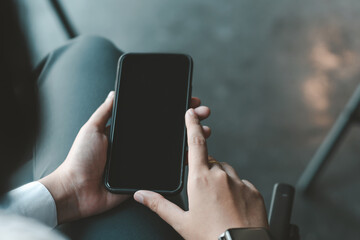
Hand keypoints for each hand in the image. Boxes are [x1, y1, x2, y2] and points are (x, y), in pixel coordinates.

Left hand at [39, 92, 208, 223]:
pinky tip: (194, 153)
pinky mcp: (146, 177)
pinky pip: (166, 170)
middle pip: (168, 131)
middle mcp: (139, 146)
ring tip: (205, 130)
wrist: (77, 189)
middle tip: (203, 112)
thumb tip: (113, 92)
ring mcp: (144, 162)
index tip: (187, 101)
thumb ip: (105, 112)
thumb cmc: (81, 158)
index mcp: (128, 133)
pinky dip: (182, 162)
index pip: (154, 118)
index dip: (171, 109)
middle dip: (188, 121)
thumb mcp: (92, 129)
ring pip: (172, 149)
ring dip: (190, 139)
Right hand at [134, 109, 268, 238]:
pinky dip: (235, 190)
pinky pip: (242, 184)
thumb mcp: (182, 222)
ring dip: (220, 180)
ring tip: (217, 202)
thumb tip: (141, 195)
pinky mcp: (253, 191)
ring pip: (226, 172)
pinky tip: (231, 207)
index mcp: (200, 180)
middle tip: (202, 192)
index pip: (195, 144)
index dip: (192, 126)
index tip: (191, 113)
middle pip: (211, 162)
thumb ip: (160, 205)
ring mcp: (239, 183)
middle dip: (205, 170)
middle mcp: (221, 176)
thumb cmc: (211, 237)